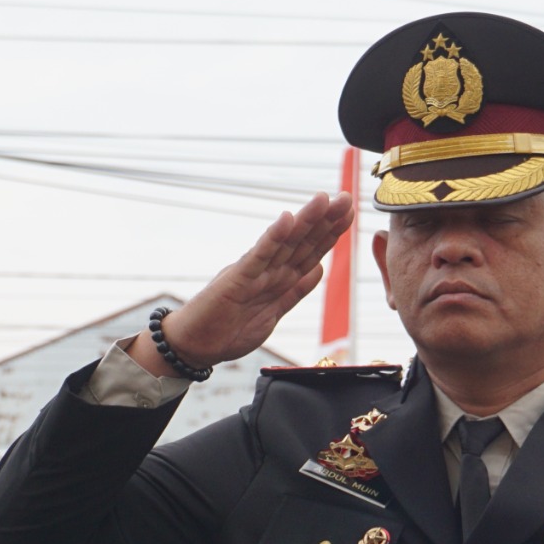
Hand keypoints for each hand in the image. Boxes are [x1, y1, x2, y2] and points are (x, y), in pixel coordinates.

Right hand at [127, 192, 353, 375]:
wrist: (194, 346)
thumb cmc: (228, 331)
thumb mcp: (273, 313)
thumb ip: (295, 291)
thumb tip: (319, 269)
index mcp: (279, 280)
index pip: (310, 252)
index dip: (331, 233)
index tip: (349, 213)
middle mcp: (269, 271)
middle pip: (302, 242)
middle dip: (326, 220)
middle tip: (346, 197)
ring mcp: (254, 273)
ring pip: (285, 244)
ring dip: (305, 221)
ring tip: (324, 199)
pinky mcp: (236, 279)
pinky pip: (258, 256)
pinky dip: (273, 238)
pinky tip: (286, 219)